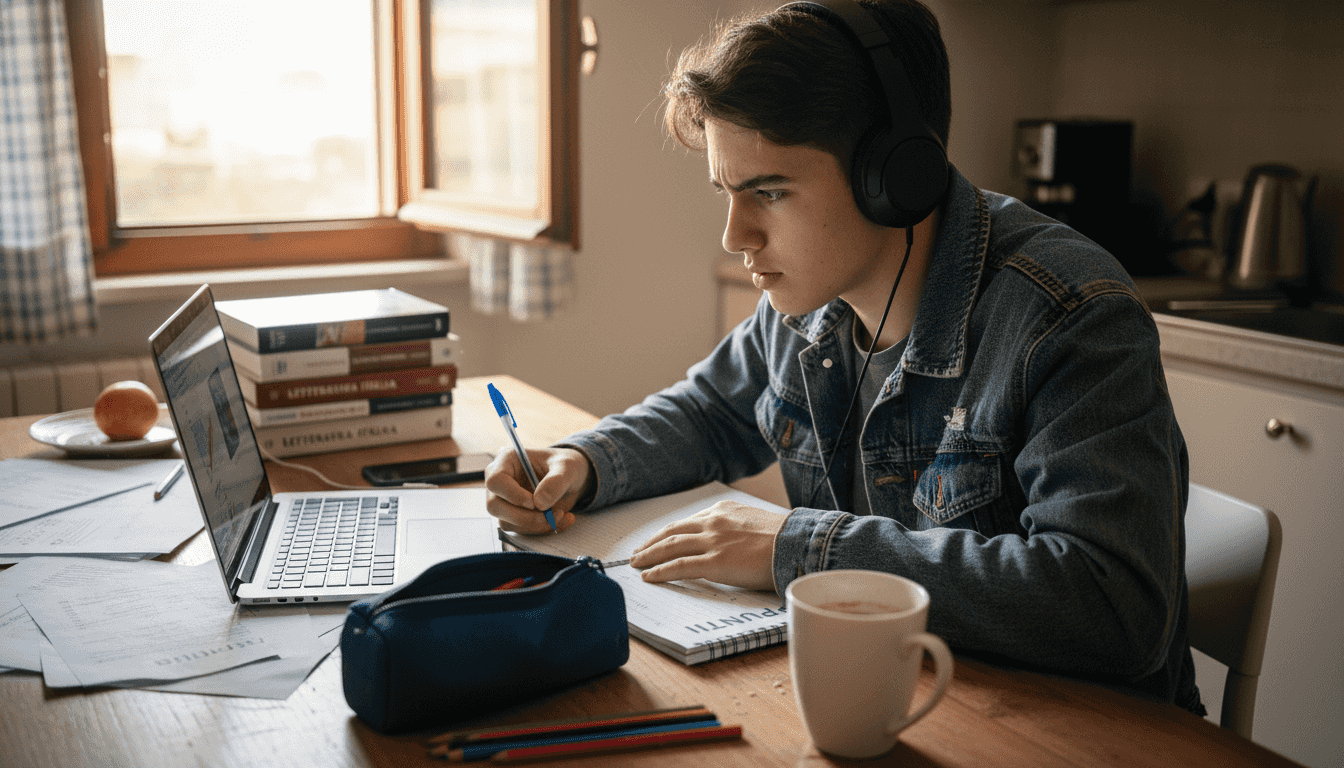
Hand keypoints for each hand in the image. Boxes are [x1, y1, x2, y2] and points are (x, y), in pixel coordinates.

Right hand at [484, 446, 593, 533]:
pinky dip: (543, 529)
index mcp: (507, 461)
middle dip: (524, 517)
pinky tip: (562, 519)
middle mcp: (501, 482)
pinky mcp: (514, 517)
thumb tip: (539, 502)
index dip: (511, 494)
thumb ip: (556, 481)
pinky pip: (521, 530)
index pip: (495, 481)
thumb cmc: (565, 466)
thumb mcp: (568, 467)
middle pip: (495, 506)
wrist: (571, 480)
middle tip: (550, 515)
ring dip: (536, 524)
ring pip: (507, 522)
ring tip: (561, 514)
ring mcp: (505, 501)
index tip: (533, 503)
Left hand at [628, 501, 782, 591]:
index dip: (668, 533)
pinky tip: (648, 577)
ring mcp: (712, 541)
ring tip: (636, 564)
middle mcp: (713, 522)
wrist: (798, 542)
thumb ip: (737, 528)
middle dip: (651, 543)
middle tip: (637, 553)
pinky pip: (679, 566)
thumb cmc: (785, 537)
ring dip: (649, 556)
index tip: (658, 540)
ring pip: (670, 547)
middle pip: (672, 532)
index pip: (688, 522)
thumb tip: (731, 542)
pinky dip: (660, 571)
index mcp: (723, 510)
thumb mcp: (756, 522)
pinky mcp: (715, 562)